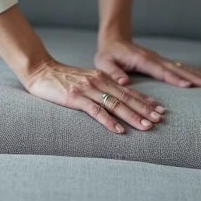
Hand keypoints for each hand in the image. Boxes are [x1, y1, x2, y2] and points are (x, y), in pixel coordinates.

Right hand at [22, 58, 166, 133]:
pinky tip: (119, 130)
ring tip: (146, 126)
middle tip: (160, 119)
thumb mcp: (85, 80)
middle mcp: (99, 82)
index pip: (129, 91)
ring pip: (116, 104)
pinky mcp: (75, 98)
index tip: (160, 109)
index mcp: (102, 78)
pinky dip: (109, 122)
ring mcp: (87, 89)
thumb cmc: (61, 78)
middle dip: (145, 109)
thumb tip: (115, 100)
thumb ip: (100, 87)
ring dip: (133, 116)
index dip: (145, 100)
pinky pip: (96, 111)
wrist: (40, 70)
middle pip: (127, 98)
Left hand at [95, 38, 200, 87]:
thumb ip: (113, 72)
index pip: (160, 71)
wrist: (114, 39)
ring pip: (182, 67)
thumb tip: (124, 82)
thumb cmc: (107, 53)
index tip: (188, 86)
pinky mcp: (161, 62)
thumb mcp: (104, 63)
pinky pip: (180, 68)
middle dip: (196, 77)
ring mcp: (160, 59)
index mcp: (141, 60)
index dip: (174, 78)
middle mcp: (154, 58)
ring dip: (199, 75)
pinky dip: (193, 73)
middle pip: (178, 69)